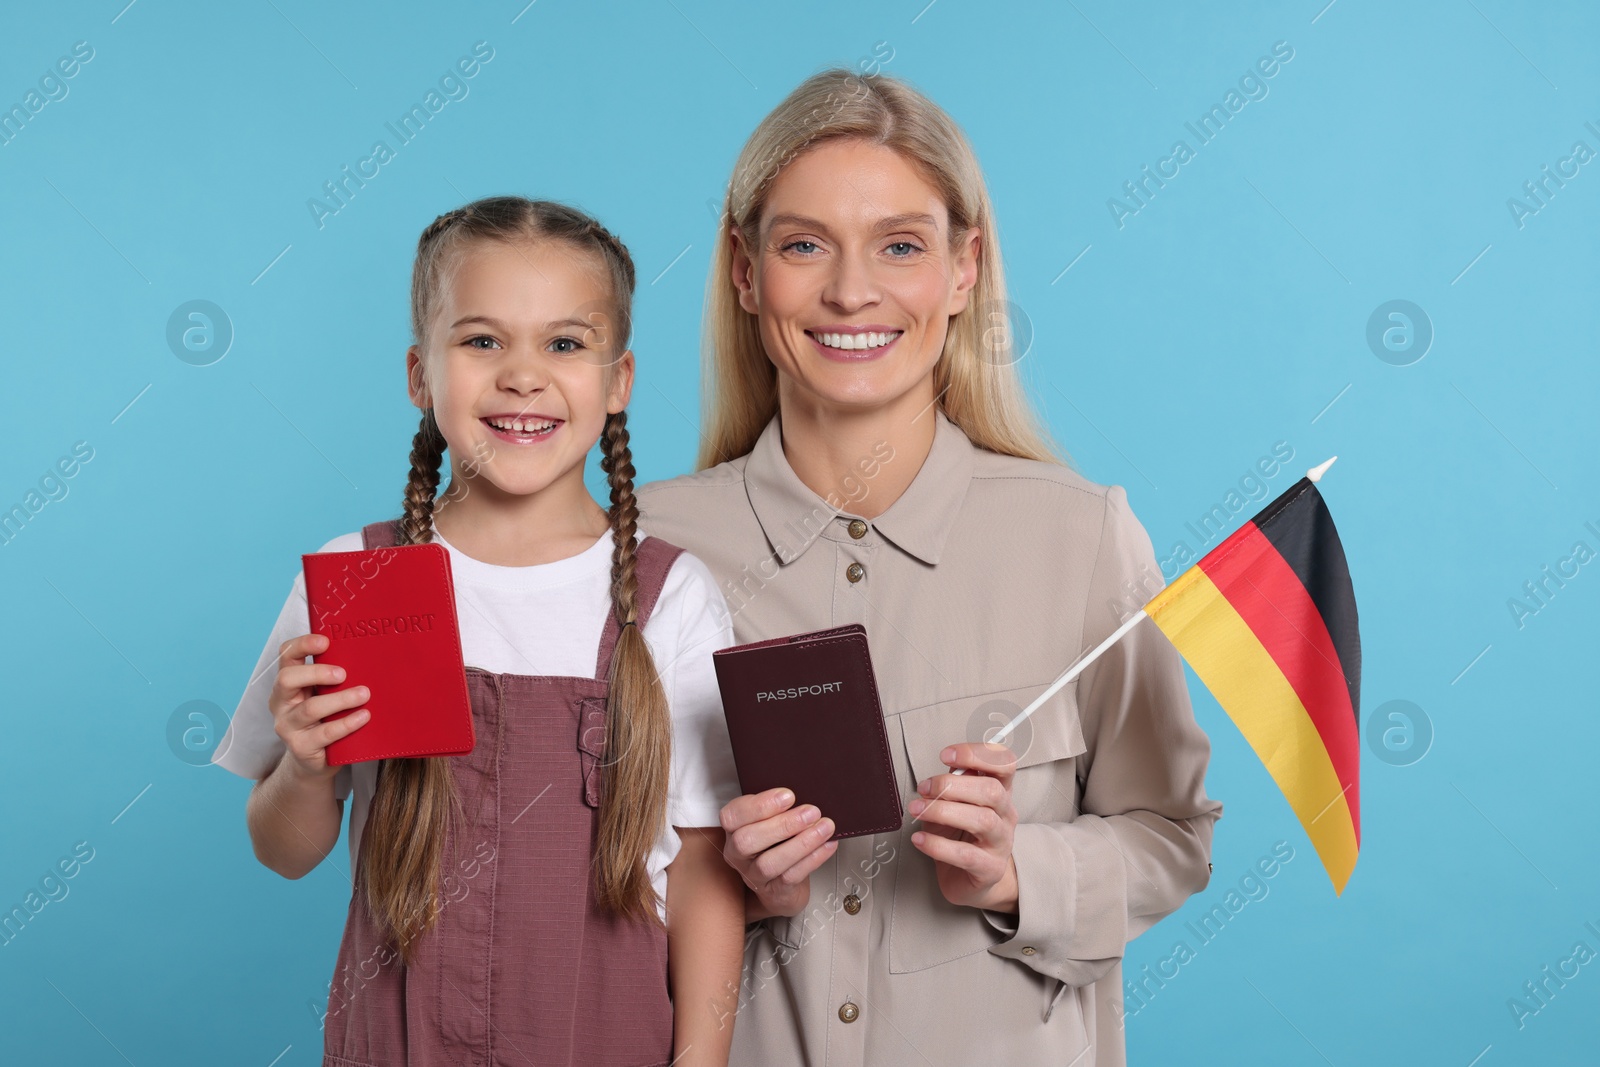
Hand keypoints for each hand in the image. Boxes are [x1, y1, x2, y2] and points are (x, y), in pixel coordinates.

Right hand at [268, 633, 370, 780]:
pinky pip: (324, 734)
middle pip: (287, 679)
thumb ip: (334, 677)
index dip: (302, 645)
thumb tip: (367, 654)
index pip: (286, 656)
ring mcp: (288, 726)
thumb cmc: (325, 718)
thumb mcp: (324, 694)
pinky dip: (346, 723)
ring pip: (310, 708)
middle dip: (316, 672)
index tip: (325, 641)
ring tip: (364, 694)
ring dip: (340, 699)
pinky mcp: (301, 748)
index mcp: (287, 682)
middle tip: (343, 674)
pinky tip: (363, 717)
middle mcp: (281, 702)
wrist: (315, 761)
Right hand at [718, 788, 837, 919]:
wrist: (782, 885)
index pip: (732, 816)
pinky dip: (812, 859)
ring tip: (824, 828)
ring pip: (770, 863)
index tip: (788, 795)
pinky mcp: (773, 892)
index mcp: (734, 829)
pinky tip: (827, 845)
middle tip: (811, 812)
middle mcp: (737, 854)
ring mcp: (753, 875)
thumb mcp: (771, 820)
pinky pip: (791, 876)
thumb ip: (779, 808)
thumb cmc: (776, 843)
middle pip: (747, 841)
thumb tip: (807, 791)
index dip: (759, 805)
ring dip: (801, 843)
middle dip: (783, 824)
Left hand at [908, 742, 1019, 912]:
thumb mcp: (954, 805)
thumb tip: (936, 778)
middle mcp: (1005, 815)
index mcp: (1000, 791)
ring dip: (943, 811)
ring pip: (982, 820)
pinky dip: (937, 845)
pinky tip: (919, 840)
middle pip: (992, 790)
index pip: (1004, 763)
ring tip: (918, 810)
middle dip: (952, 785)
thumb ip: (951, 787)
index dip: (977, 754)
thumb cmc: (961, 837)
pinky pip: (965, 855)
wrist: (971, 880)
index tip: (946, 755)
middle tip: (924, 788)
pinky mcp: (989, 869)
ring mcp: (1001, 843)